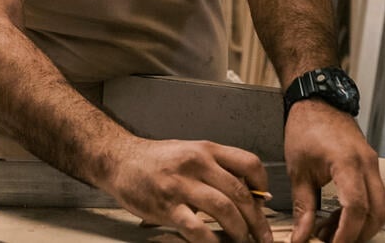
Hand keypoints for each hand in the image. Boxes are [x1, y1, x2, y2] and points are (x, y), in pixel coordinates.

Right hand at [102, 137, 273, 242]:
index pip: (249, 163)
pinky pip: (197, 228)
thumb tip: (248, 191)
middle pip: (240, 193)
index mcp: (206, 149)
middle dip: (257, 220)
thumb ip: (216, 167)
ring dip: (240, 232)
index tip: (264, 202)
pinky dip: (211, 241)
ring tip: (244, 242)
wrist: (120, 160)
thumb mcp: (190, 152)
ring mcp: (181, 185)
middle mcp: (197, 164)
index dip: (263, 185)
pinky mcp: (167, 205)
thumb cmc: (157, 159)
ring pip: (224, 210)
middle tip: (263, 236)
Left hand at [283, 100, 384, 242]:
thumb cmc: (306, 127)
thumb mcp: (299, 171)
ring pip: (380, 207)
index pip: (356, 207)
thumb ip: (303, 207)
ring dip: (360, 226)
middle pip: (377, 212)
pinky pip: (374, 196)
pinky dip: (360, 212)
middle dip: (358, 234)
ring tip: (330, 232)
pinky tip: (336, 218)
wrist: (316, 101)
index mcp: (347, 163)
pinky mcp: (370, 166)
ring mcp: (372, 164)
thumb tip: (301, 237)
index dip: (346, 233)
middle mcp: (367, 164)